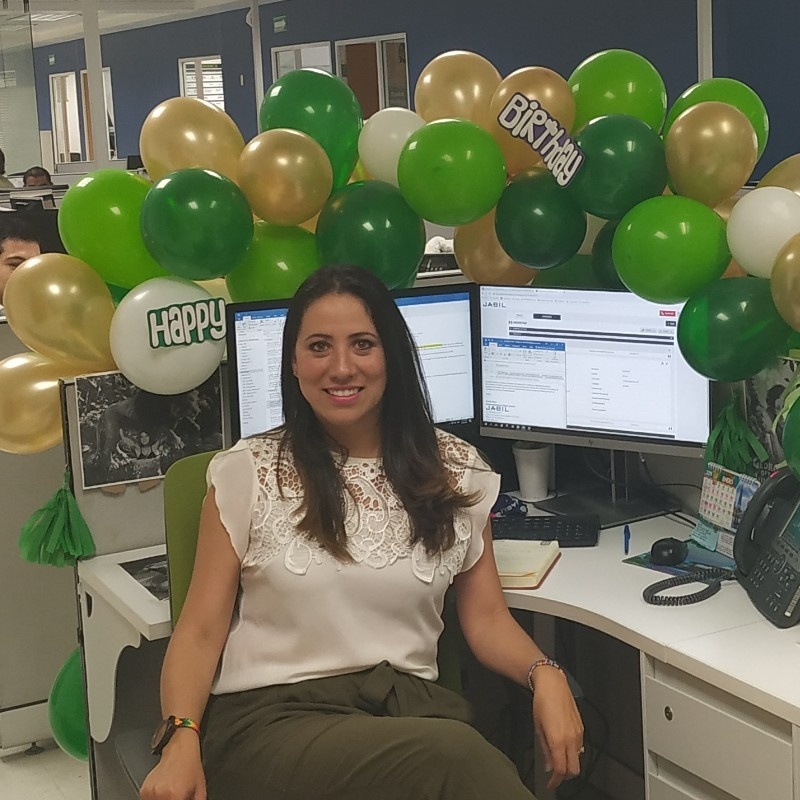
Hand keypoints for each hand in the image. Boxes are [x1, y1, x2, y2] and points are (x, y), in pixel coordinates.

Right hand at [140, 733, 205, 799]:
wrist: (181, 750)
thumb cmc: (191, 767)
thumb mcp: (200, 790)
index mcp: (174, 796)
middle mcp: (160, 794)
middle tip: (177, 797)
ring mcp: (150, 792)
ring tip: (171, 794)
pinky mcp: (144, 790)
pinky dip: (156, 798)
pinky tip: (165, 791)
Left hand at [530, 666, 583, 789]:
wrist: (553, 685)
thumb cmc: (542, 703)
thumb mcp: (538, 728)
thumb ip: (545, 749)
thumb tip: (548, 765)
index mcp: (558, 740)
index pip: (560, 769)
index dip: (555, 781)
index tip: (550, 784)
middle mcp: (571, 739)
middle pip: (573, 769)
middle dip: (564, 777)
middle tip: (554, 776)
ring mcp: (578, 734)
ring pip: (578, 759)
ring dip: (569, 765)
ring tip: (558, 762)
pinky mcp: (582, 728)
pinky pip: (580, 748)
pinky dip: (573, 753)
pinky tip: (564, 749)